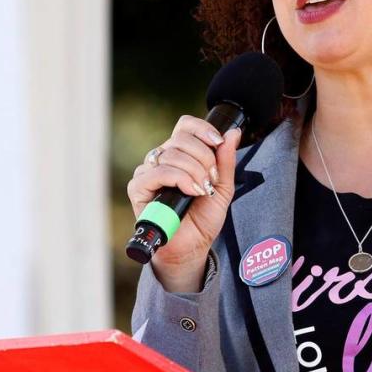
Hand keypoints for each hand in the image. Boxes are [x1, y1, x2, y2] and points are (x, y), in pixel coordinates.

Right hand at [127, 114, 241, 267]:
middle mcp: (162, 159)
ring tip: (203, 189)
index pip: (185, 126)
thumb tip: (234, 133)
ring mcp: (148, 172)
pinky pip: (158, 172)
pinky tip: (191, 191)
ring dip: (194, 171)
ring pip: (171, 154)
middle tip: (212, 179)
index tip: (218, 142)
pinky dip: (180, 179)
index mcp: (181, 154)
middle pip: (181, 138)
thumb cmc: (203, 217)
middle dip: (204, 157)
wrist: (192, 245)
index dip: (202, 129)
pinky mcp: (138, 188)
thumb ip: (226, 160)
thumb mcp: (223, 186)